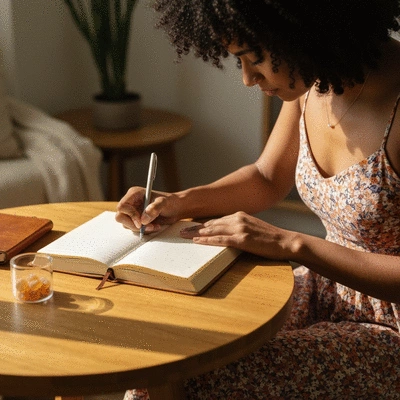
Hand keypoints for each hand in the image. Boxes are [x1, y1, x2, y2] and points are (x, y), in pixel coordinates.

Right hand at [115, 186, 180, 233]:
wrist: (176, 209)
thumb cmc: (171, 202)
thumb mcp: (164, 203)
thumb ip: (154, 209)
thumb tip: (143, 219)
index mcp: (134, 194)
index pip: (122, 206)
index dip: (130, 215)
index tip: (141, 223)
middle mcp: (131, 202)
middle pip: (120, 217)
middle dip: (133, 224)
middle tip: (147, 226)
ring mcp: (133, 212)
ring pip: (126, 224)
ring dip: (140, 229)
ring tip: (154, 226)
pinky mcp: (137, 220)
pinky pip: (133, 228)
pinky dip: (143, 230)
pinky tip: (154, 226)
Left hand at [180, 211, 294, 259]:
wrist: (286, 241)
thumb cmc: (270, 238)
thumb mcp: (252, 228)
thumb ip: (239, 228)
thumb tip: (226, 234)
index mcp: (239, 215)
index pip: (216, 220)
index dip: (202, 224)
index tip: (190, 226)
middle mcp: (237, 218)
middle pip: (211, 223)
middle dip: (194, 227)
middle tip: (180, 230)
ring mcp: (240, 228)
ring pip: (212, 230)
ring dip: (196, 233)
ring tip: (184, 235)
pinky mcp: (242, 239)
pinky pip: (220, 239)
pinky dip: (207, 240)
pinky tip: (197, 241)